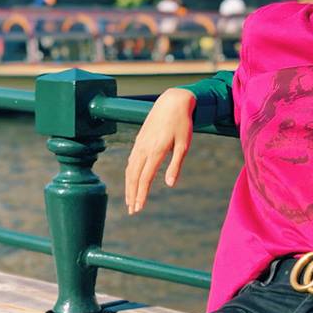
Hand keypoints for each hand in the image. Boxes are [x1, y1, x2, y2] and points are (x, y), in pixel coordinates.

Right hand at [125, 88, 195, 214]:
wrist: (172, 101)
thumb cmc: (182, 123)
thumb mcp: (184, 145)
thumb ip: (176, 165)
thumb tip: (170, 185)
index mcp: (156, 151)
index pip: (145, 178)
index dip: (141, 194)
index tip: (138, 208)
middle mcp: (144, 148)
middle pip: (133, 176)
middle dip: (132, 194)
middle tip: (132, 210)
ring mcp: (140, 143)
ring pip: (130, 169)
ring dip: (129, 186)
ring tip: (130, 199)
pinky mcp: (139, 140)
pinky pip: (131, 160)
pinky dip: (129, 173)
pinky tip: (132, 180)